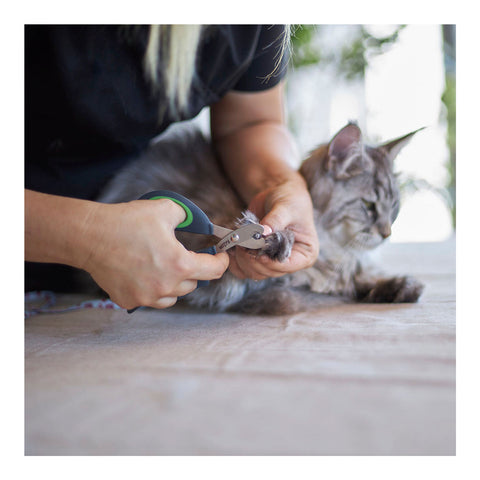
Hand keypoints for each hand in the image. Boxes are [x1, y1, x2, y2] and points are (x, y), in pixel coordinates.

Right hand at [81, 199, 228, 308]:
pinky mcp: (130, 301)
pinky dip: (153, 290)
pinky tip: (144, 274)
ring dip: (175, 283)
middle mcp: (166, 286)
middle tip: (184, 255)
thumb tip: (196, 222)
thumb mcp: (166, 210)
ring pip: (174, 295)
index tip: (221, 257)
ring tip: (164, 267)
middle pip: (194, 283)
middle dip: (194, 269)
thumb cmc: (127, 222)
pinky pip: (151, 299)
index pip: (214, 270)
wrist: (91, 236)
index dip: (222, 262)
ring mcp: (147, 297)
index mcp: (180, 265)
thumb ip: (188, 217)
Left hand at [228, 179, 318, 279]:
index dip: (270, 261)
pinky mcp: (258, 259)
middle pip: (267, 271)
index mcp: (305, 254)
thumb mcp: (286, 207)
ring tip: (238, 240)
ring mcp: (272, 263)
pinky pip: (243, 269)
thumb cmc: (290, 200)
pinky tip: (232, 246)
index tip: (258, 250)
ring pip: (253, 272)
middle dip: (252, 258)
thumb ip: (276, 220)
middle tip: (243, 241)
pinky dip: (234, 260)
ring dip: (241, 259)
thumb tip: (263, 232)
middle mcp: (289, 262)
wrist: (278, 195)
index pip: (287, 266)